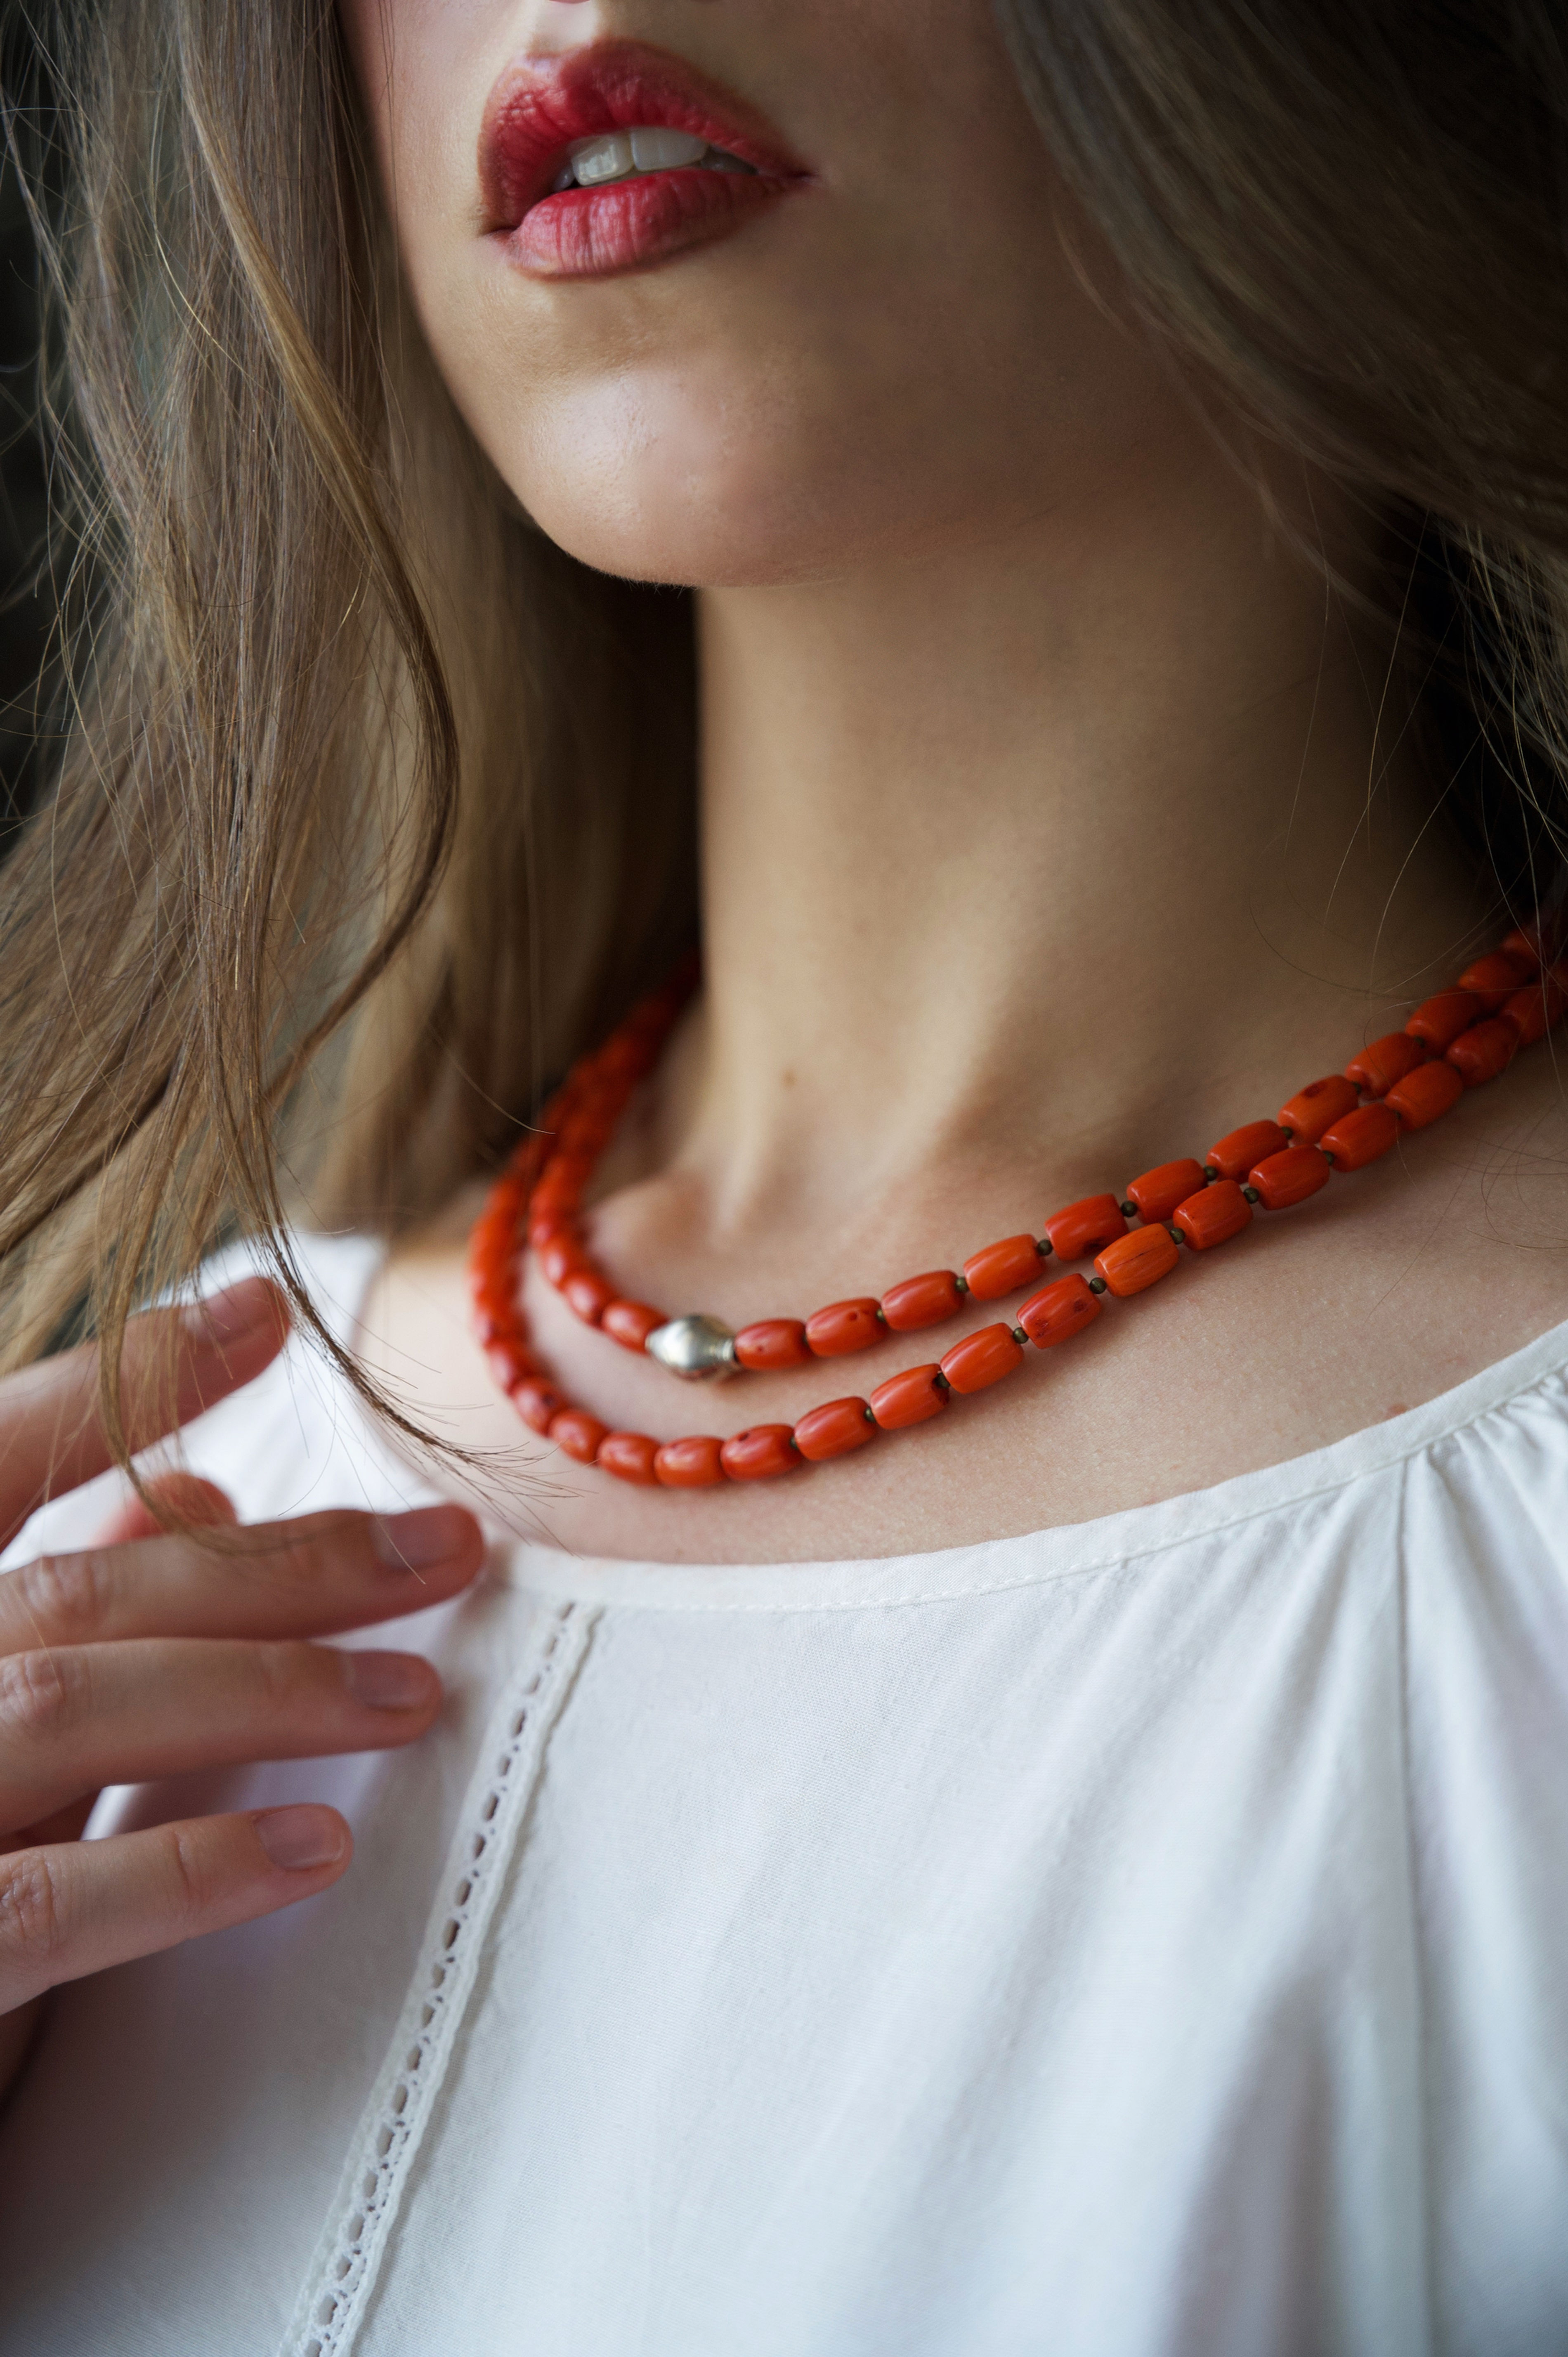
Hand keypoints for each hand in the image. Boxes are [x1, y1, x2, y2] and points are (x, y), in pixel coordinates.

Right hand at [0, 1276, 482, 2094]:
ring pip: (71, 1704)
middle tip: (447, 1547)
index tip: (263, 1310)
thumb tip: (195, 1493)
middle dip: (276, 1560)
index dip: (123, 1382)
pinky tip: (318, 1846)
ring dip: (264, 1688)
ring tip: (418, 1690)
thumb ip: (66, 1611)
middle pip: (80, 1591)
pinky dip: (189, 1862)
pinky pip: (51, 1903)